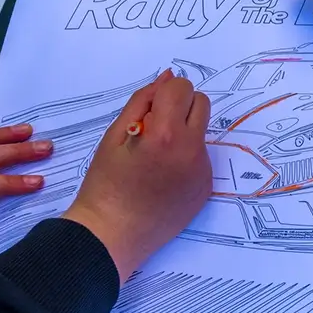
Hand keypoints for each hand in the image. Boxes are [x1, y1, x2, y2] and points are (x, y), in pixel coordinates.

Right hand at [62, 70, 211, 282]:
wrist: (114, 234)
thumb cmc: (106, 185)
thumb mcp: (114, 136)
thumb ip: (142, 102)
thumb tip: (166, 78)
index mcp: (166, 134)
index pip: (182, 88)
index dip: (164, 93)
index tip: (149, 111)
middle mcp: (192, 150)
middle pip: (202, 103)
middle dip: (180, 106)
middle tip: (155, 126)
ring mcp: (203, 170)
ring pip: (201, 131)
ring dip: (184, 132)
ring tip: (156, 157)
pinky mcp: (206, 187)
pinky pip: (201, 157)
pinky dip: (186, 158)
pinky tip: (164, 177)